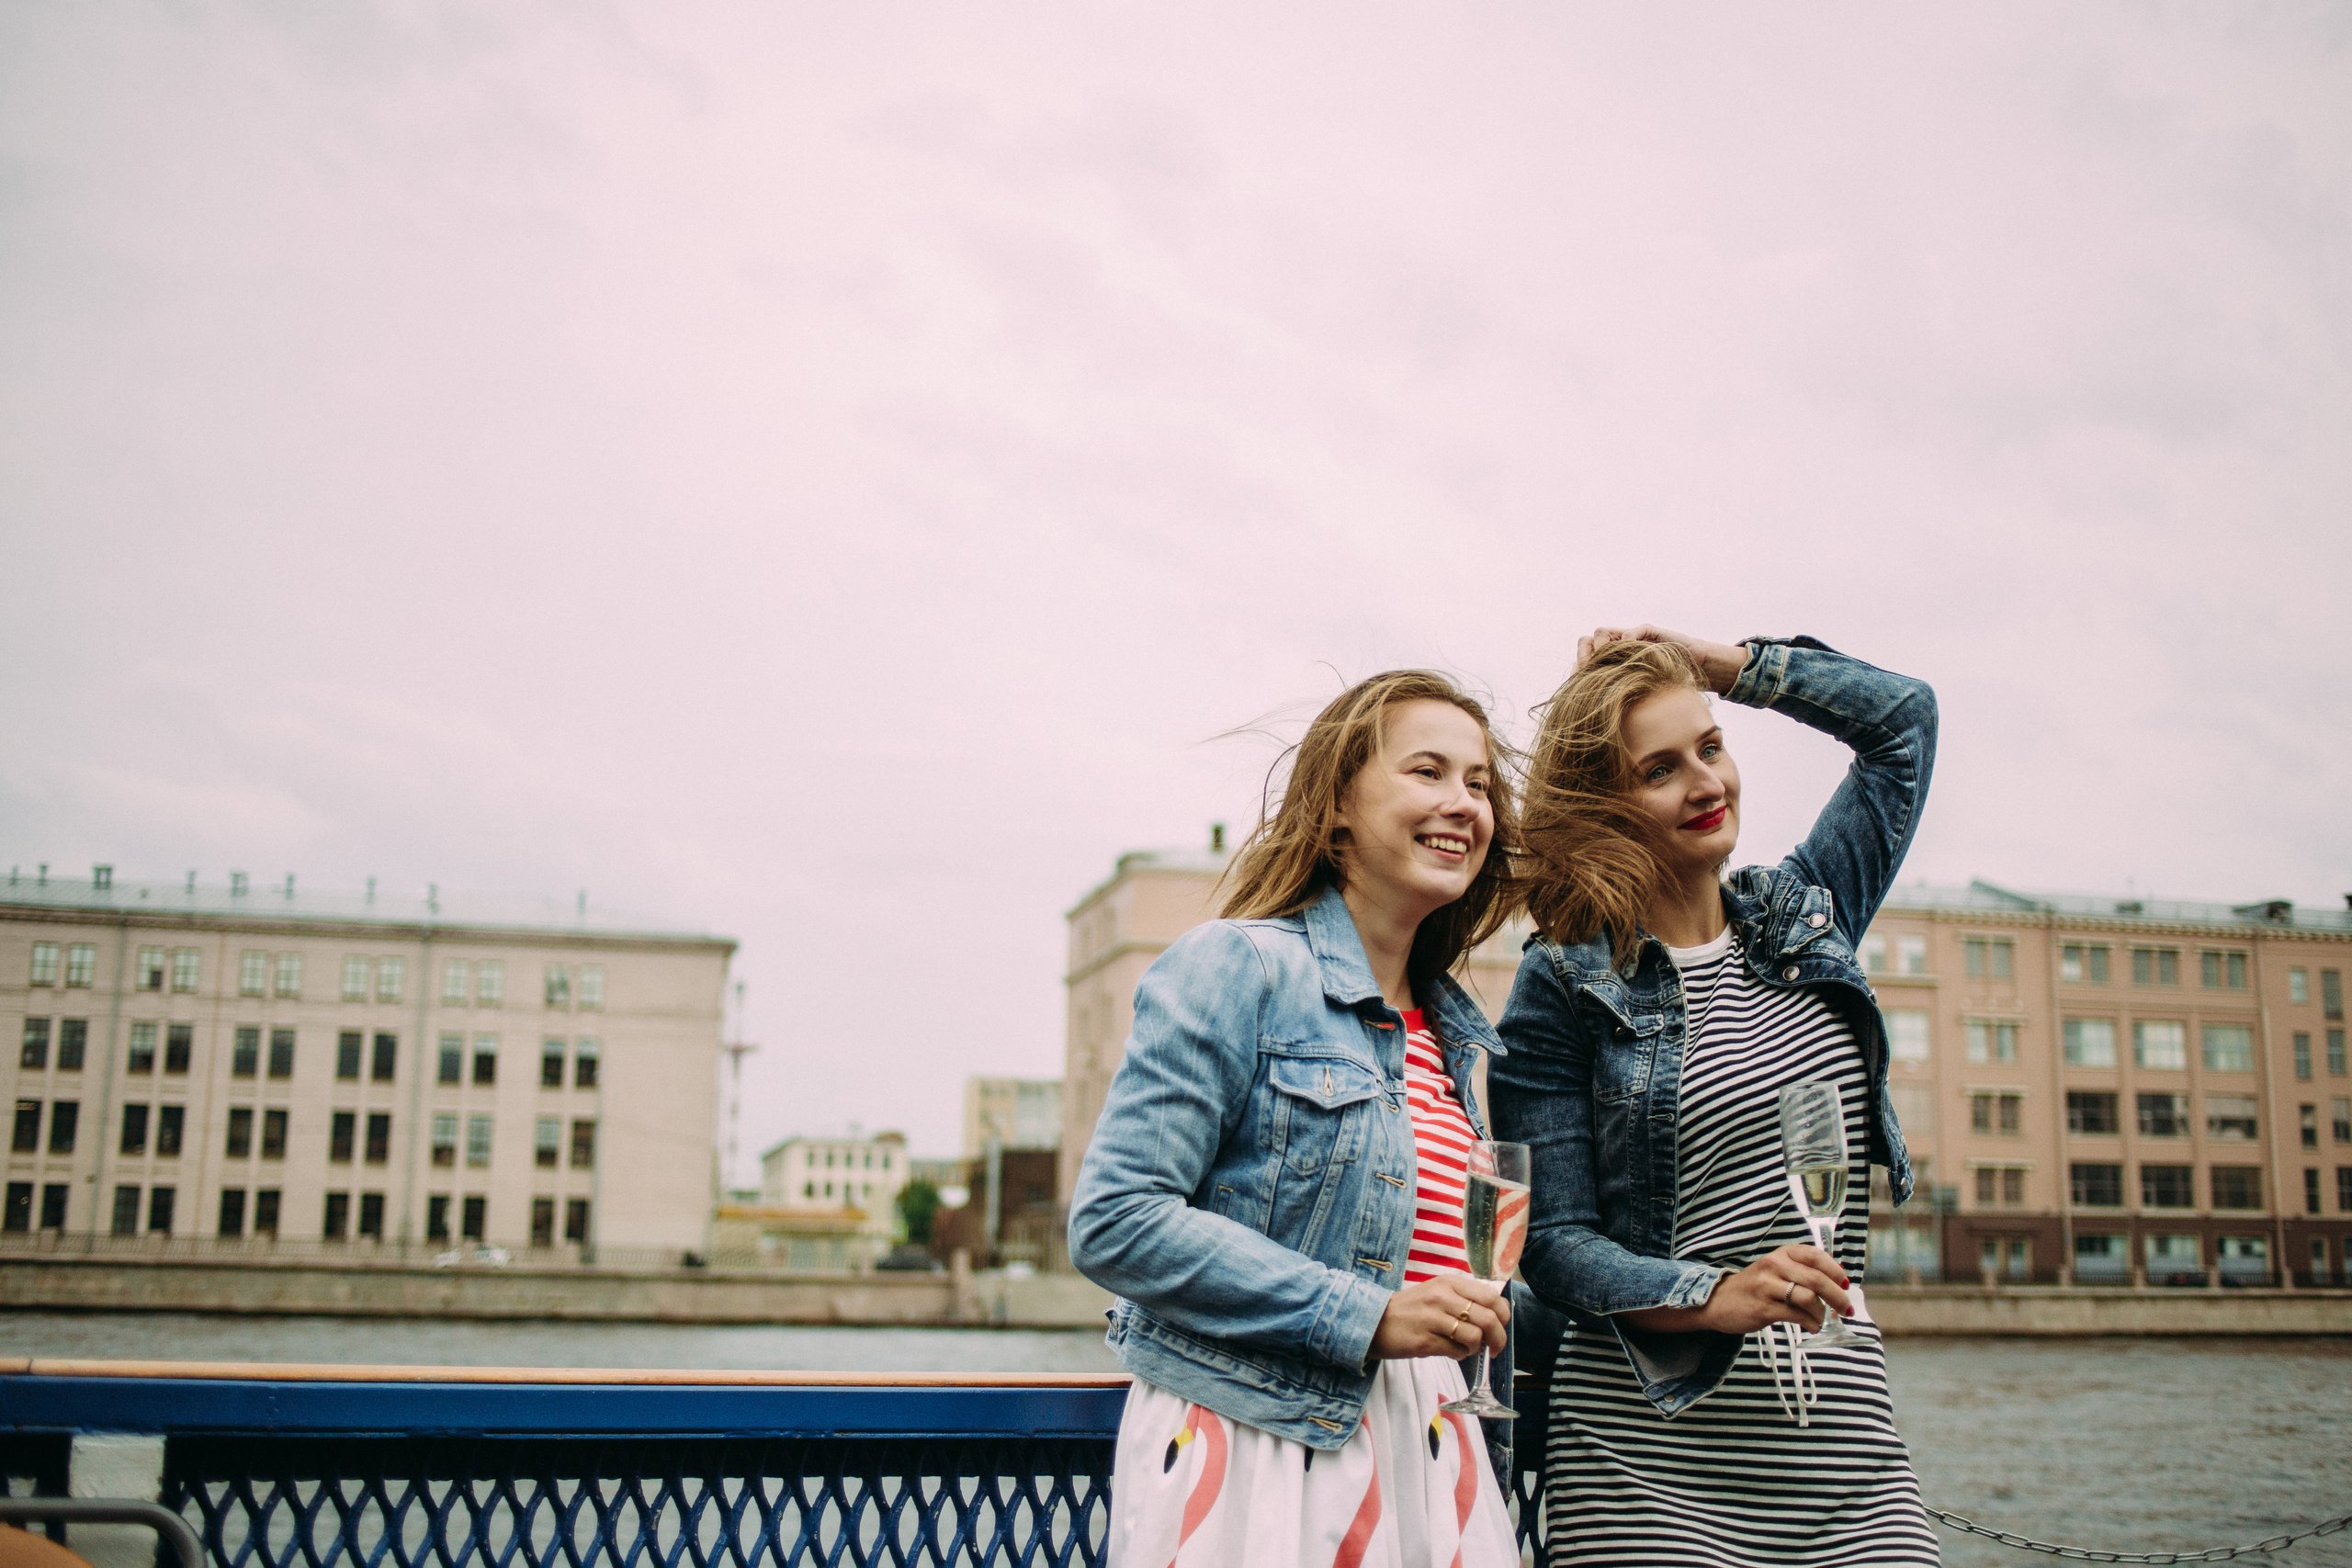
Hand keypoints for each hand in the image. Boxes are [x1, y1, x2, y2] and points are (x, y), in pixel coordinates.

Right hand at [1370, 1273, 1510, 1360]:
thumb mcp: (1437, 1292)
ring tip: (1466, 1348)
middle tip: (1495, 1348)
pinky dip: (1460, 1355)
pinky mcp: (1425, 1341)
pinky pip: (1457, 1352)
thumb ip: (1464, 1298)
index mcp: (1449, 1283)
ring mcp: (1433, 1319)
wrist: (1374, 1321)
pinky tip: (1451, 1351)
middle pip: (1488, 1319)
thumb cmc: (1411, 1309)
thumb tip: (1495, 1314)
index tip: (1502, 1326)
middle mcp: (1442, 1297)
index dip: (1503, 1315)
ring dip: (1476, 1348)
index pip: (1491, 1297)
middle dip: (1498, 1338)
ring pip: (1474, 1337)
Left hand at [1574, 625, 1749, 693]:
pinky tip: (1628, 658)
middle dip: (1583, 658)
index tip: (1575, 686)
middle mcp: (1616, 648)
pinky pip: (1630, 632)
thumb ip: (1620, 703)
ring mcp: (1630, 638)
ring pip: (1601, 633)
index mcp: (1609, 663)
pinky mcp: (1647, 631)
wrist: (1694, 666)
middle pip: (1586, 643)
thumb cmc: (1665, 687)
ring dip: (1600, 649)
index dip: (1577, 671)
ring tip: (1604, 666)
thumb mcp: (1639, 698)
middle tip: (1587, 674)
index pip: (1583, 661)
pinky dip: (1627, 642)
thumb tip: (1594, 728)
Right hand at [1619, 1244, 1851, 1336]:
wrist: (1718, 1301)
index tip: (1846, 1283)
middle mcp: (1774, 1265)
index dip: (1835, 1270)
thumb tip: (1839, 1279)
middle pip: (1817, 1278)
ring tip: (1821, 1321)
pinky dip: (1811, 1324)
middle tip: (1846, 1309)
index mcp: (1781, 1253)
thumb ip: (1803, 1272)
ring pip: (1809, 1298)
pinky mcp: (1763, 1308)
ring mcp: (1767, 1286)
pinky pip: (1797, 1316)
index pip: (1815, 1255)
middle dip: (1838, 1296)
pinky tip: (1811, 1327)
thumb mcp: (1777, 1271)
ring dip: (1823, 1314)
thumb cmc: (1754, 1287)